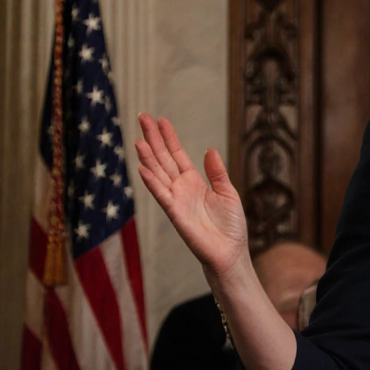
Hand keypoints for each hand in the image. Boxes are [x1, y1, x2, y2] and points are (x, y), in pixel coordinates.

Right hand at [134, 114, 248, 280]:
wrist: (230, 252)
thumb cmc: (230, 226)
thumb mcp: (228, 193)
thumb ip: (217, 172)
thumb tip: (209, 150)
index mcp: (194, 181)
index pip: (177, 155)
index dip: (169, 137)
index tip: (160, 120)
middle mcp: (181, 188)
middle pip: (164, 159)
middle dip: (153, 139)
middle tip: (142, 117)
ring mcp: (176, 200)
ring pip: (158, 174)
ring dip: (148, 157)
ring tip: (139, 140)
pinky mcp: (175, 214)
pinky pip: (162, 195)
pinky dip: (152, 182)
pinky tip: (142, 168)